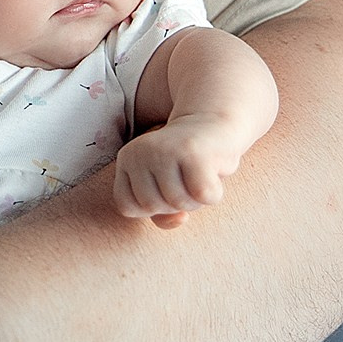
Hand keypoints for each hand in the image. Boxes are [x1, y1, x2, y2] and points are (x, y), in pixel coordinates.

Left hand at [113, 115, 248, 227]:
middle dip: (175, 203)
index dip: (150, 207)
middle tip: (187, 179)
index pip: (127, 206)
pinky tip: (213, 172)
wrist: (215, 123)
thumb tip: (179, 219)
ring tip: (199, 175)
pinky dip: (214, 194)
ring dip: (196, 199)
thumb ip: (161, 214)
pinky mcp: (193, 152)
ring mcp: (166, 150)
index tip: (165, 188)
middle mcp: (141, 151)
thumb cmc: (187, 162)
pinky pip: (204, 196)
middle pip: (152, 206)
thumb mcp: (165, 187)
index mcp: (127, 158)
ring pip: (178, 203)